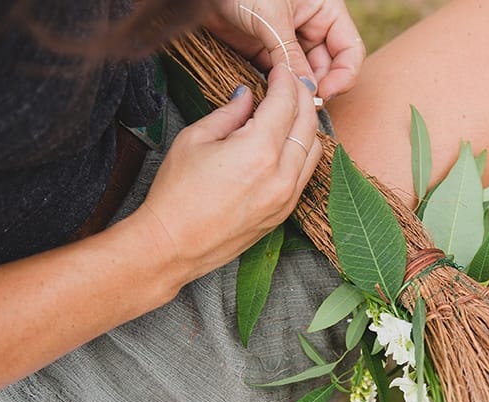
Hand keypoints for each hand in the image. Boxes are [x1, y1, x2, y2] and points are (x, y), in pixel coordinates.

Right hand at [133, 64, 322, 285]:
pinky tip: (288, 142)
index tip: (280, 69)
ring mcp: (286, 197)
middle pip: (308, 123)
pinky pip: (305, 174)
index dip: (285, 80)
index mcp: (259, 151)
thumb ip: (229, 114)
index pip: (285, 102)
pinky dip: (303, 152)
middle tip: (291, 82)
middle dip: (302, 96)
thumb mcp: (195, 140)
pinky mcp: (284, 213)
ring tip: (290, 111)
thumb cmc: (177, 193)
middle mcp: (281, 174)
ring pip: (314, 149)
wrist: (174, 245)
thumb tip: (248, 97)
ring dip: (307, 125)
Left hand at [199, 0, 364, 100]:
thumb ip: (291, 54)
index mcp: (325, 11)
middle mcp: (311, 28)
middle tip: (302, 104)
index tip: (325, 93)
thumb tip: (308, 89)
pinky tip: (270, 97)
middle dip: (318, 87)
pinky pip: (279, 78)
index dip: (343, 75)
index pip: (349, 50)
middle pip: (328, 68)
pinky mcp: (266, 53)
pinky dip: (277, 91)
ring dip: (297, 91)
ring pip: (304, 77)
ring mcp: (289, 42)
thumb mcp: (272, 18)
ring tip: (284, 101)